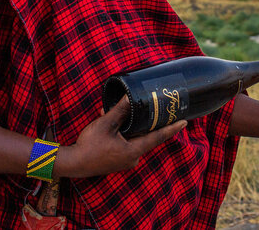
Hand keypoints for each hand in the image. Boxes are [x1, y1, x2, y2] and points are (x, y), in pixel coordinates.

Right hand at [56, 96, 185, 178]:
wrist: (73, 163)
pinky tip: (114, 123)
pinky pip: (127, 145)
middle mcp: (132, 158)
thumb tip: (131, 96)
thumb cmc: (89, 145)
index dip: (172, 129)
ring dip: (134, 128)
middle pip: (147, 138)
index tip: (185, 122)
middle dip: (151, 124)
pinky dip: (125, 134)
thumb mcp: (106, 124)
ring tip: (131, 114)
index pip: (158, 137)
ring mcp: (125, 162)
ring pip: (135, 141)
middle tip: (162, 113)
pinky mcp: (117, 161)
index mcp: (133, 150)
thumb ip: (120, 110)